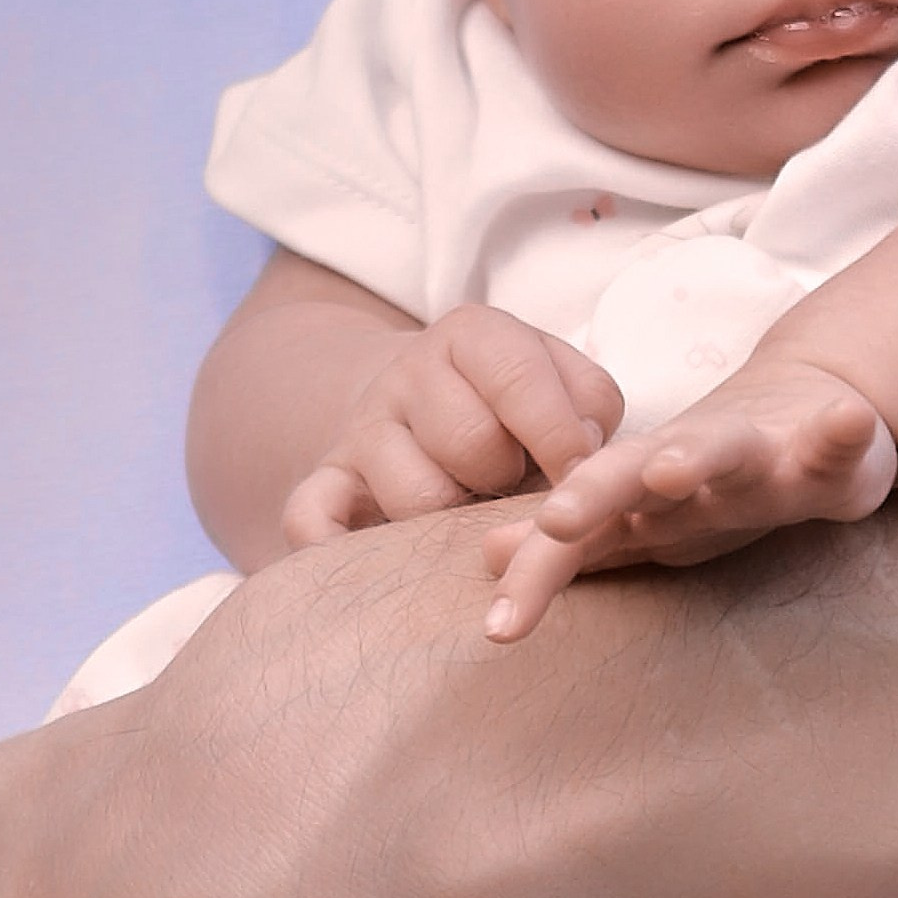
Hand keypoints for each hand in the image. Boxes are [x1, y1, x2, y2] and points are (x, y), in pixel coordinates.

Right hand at [282, 306, 622, 546]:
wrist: (413, 399)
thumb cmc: (512, 407)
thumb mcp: (560, 380)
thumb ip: (588, 406)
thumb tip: (580, 462)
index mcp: (472, 336)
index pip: (519, 379)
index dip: (562, 439)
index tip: (582, 476)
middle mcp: (408, 375)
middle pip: (471, 443)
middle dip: (508, 478)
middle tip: (514, 486)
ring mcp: (361, 431)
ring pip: (417, 498)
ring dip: (455, 525)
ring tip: (467, 515)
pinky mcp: (325, 483)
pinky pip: (309, 516)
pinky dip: (329, 547)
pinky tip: (361, 562)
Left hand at [482, 357, 897, 640]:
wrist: (804, 407)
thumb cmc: (712, 480)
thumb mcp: (644, 515)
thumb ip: (578, 542)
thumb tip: (486, 556)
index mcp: (639, 494)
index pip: (576, 533)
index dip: (536, 572)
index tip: (499, 627)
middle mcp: (688, 467)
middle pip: (628, 475)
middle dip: (591, 495)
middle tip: (555, 521)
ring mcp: (758, 456)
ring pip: (722, 451)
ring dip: (695, 456)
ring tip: (670, 470)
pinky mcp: (827, 454)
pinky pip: (836, 444)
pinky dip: (840, 431)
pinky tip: (848, 418)